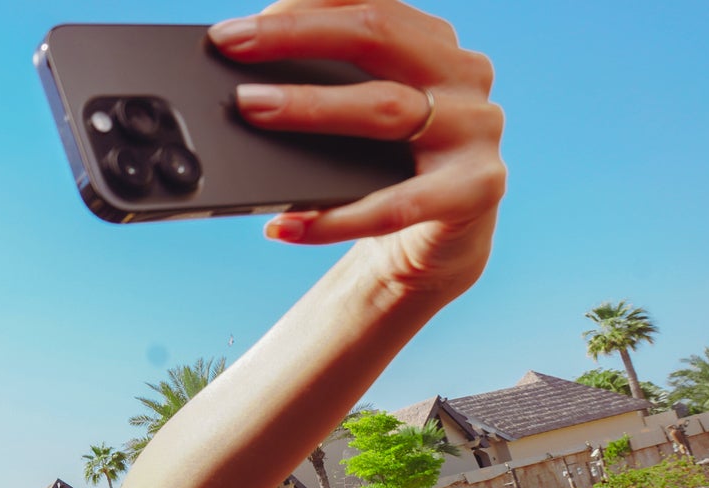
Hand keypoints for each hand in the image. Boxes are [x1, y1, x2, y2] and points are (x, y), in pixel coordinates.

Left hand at [210, 0, 506, 299]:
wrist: (438, 242)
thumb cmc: (387, 169)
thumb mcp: (361, 117)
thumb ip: (326, 87)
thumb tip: (243, 83)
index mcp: (433, 42)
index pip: (367, 3)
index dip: (301, 8)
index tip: (235, 28)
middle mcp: (462, 72)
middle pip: (375, 35)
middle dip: (294, 36)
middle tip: (231, 45)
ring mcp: (476, 127)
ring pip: (384, 107)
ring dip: (310, 106)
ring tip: (251, 110)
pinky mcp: (477, 187)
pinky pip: (396, 203)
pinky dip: (335, 217)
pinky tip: (288, 223)